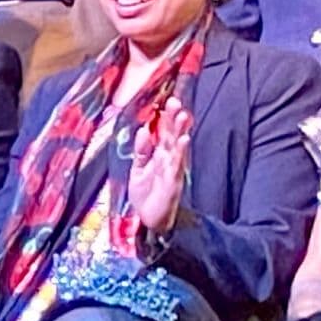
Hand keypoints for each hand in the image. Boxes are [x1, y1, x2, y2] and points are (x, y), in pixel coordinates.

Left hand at [129, 99, 192, 238]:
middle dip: (175, 119)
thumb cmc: (146, 194)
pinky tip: (183, 140)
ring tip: (184, 115)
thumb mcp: (137, 169)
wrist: (148, 219)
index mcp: (159, 154)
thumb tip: (144, 130)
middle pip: (172, 135)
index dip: (165, 118)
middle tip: (176, 101)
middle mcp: (168, 158)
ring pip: (178, 146)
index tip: (166, 102)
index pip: (164, 132)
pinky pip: (177, 165)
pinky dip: (180, 153)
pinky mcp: (174, 181)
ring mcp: (173, 169)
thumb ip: (141, 150)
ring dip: (181, 131)